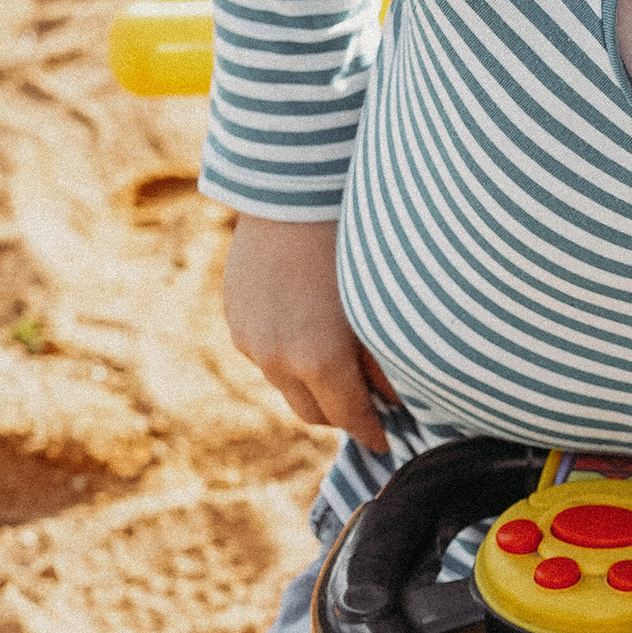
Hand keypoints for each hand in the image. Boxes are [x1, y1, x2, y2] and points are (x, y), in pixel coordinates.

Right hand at [222, 214, 397, 448]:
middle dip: (340, 413)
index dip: (372, 433)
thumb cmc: (350, 243)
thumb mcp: (377, 307)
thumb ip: (386, 362)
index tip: (388, 442)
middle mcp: (277, 358)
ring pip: (285, 383)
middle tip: (367, 405)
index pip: (350, 418)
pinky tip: (308, 326)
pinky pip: (265, 353)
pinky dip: (287, 354)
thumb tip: (397, 400)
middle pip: (312, 413)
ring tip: (338, 361)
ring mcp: (249, 339)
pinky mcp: (235, 319)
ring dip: (311, 382)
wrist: (291, 190)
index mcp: (319, 359)